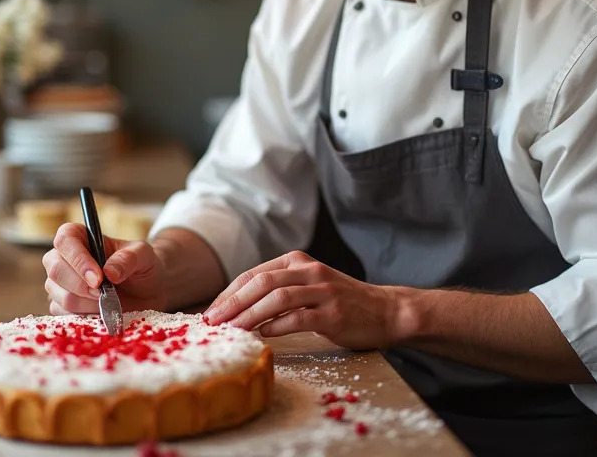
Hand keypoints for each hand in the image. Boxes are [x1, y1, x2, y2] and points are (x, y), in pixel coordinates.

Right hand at [43, 222, 167, 314]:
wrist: (147, 293)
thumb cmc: (142, 267)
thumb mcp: (144, 255)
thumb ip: (129, 258)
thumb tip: (109, 272)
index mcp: (80, 237)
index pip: (65, 239)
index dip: (77, 259)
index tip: (98, 278)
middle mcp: (64, 258)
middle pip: (55, 269)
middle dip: (81, 285)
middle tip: (105, 293)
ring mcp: (61, 284)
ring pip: (59, 295)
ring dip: (87, 303)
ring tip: (108, 300)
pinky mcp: (62, 306)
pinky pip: (62, 314)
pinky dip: (84, 316)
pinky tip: (101, 310)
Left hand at [203, 251, 407, 349]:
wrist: (386, 311)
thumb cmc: (341, 302)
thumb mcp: (309, 286)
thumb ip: (279, 290)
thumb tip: (237, 308)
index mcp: (298, 261)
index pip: (254, 273)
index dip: (229, 292)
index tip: (210, 311)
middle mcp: (309, 271)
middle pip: (261, 282)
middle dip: (232, 302)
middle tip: (212, 321)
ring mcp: (323, 291)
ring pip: (277, 298)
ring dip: (249, 314)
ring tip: (231, 330)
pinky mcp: (333, 313)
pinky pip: (298, 317)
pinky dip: (277, 326)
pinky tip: (263, 335)